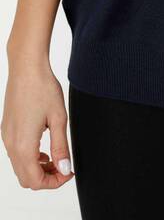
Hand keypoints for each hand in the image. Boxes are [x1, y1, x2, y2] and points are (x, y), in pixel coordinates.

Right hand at [1, 56, 73, 188]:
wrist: (27, 67)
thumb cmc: (43, 88)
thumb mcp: (58, 118)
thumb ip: (61, 147)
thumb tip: (65, 170)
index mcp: (24, 145)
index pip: (36, 181)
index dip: (55, 182)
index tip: (70, 172)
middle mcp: (11, 145)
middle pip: (26, 178)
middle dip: (46, 178)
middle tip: (64, 166)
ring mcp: (7, 137)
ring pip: (20, 167)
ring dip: (38, 168)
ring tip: (56, 156)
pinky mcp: (7, 130)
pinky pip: (16, 154)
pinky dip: (30, 158)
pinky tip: (44, 146)